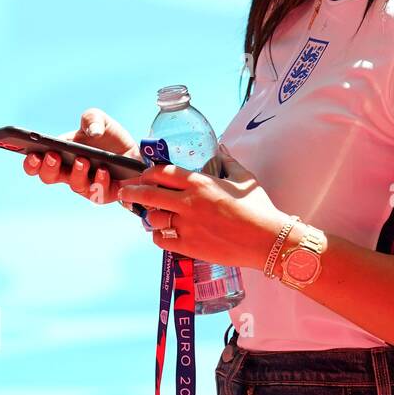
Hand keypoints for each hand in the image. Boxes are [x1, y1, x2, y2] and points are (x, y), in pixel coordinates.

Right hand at [22, 108, 139, 207]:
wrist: (136, 152)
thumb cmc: (111, 138)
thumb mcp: (101, 121)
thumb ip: (92, 118)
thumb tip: (92, 131)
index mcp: (60, 154)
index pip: (37, 163)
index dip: (31, 162)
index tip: (33, 154)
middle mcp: (69, 172)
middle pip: (49, 177)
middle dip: (47, 168)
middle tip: (52, 156)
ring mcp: (86, 184)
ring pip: (74, 185)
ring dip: (76, 172)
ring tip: (82, 160)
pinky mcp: (104, 193)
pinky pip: (98, 192)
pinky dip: (100, 181)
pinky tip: (103, 170)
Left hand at [116, 143, 288, 269]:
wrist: (267, 240)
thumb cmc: (259, 208)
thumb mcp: (244, 179)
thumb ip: (228, 162)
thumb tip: (221, 148)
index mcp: (200, 183)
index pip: (161, 172)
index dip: (147, 172)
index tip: (144, 175)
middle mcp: (189, 203)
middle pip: (148, 194)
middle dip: (131, 192)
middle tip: (126, 192)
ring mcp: (187, 226)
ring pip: (152, 219)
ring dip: (148, 216)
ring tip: (150, 216)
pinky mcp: (189, 246)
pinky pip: (161, 240)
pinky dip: (159, 236)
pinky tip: (164, 233)